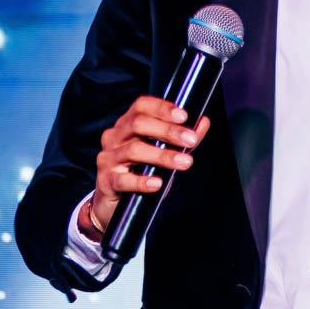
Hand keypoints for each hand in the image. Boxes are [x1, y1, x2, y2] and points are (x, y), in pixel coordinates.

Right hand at [80, 95, 213, 241]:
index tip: (184, 116)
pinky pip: (123, 180)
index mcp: (126, 125)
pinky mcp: (106, 181)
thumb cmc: (138, 172)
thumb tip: (203, 121)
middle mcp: (114, 137)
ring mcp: (108, 158)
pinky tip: (157, 183)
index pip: (141, 106)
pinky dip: (142, 181)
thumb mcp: (161, 153)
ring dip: (162, 156)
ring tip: (184, 162)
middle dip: (167, 131)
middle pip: (138, 124)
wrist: (113, 202)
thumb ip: (180, 139)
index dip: (162, 108)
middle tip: (190, 140)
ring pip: (134, 150)